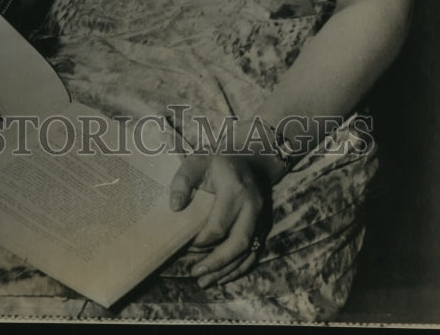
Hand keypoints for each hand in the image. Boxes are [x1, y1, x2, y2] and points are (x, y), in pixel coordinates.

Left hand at [170, 152, 271, 288]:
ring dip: (227, 271)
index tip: (185, 245)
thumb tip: (174, 207)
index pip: (218, 225)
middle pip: (237, 243)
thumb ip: (182, 182)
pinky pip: (255, 252)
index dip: (201, 241)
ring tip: (206, 282)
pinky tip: (223, 277)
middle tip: (196, 274)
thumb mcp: (196, 163)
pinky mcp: (265, 225)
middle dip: (216, 263)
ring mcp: (262, 217)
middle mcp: (253, 206)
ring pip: (248, 252)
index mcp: (235, 189)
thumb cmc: (217, 162)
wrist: (249, 158)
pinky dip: (240, 267)